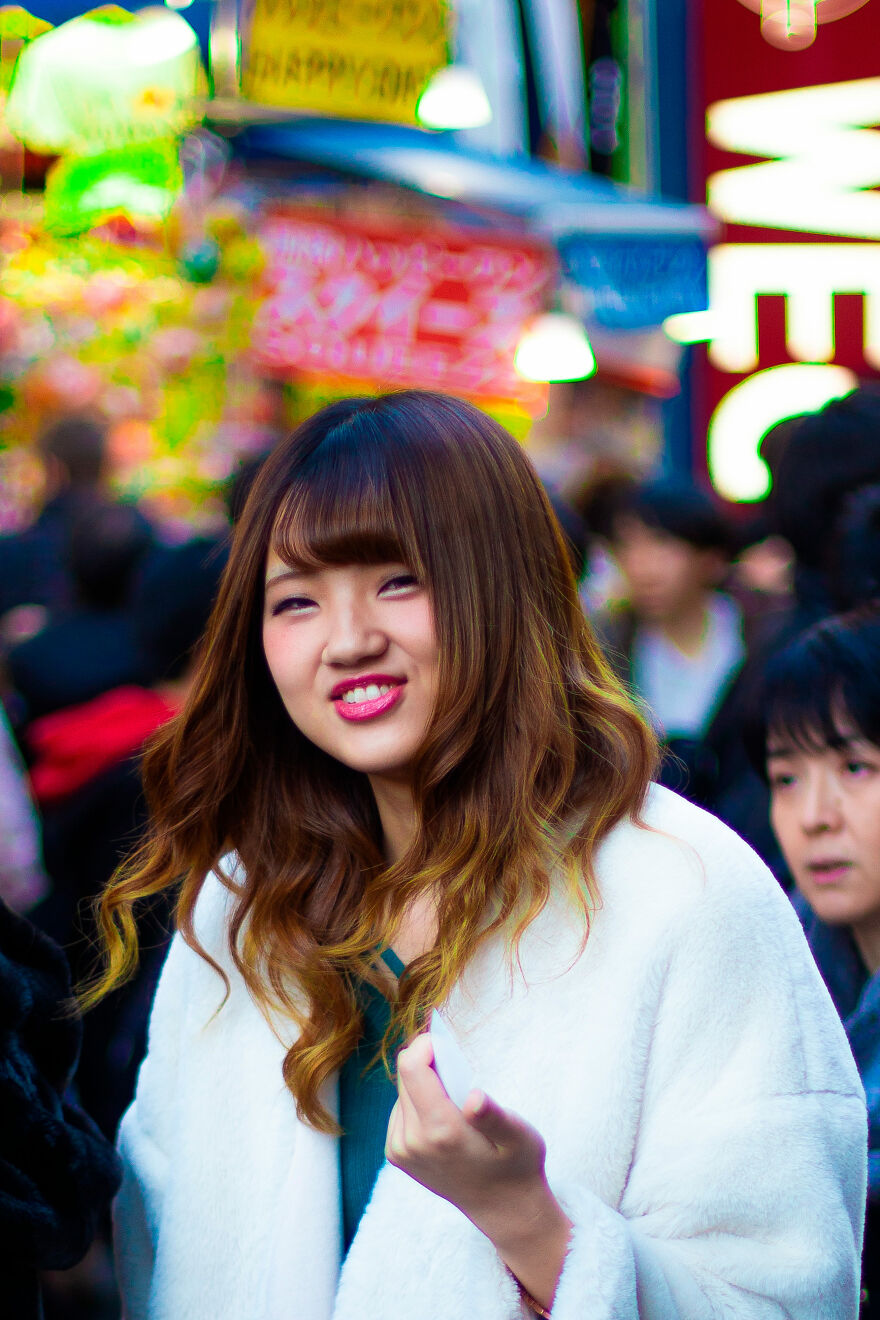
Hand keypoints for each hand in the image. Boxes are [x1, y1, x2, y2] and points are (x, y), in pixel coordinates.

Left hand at [385, 1033, 571, 1307]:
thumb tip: (473, 1097)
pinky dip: (419, 1103)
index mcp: (440, 1131)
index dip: (427, 1045)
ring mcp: (400, 1150)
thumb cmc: (516, 1166)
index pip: (411, 1066)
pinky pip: (401, 1110)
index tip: (449, 1045)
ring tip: (455, 1103)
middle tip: (461, 1077)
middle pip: (406, 1075)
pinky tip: (443, 1118)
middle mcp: (412, 1142)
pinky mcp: (397, 1155)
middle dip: (430, 1064)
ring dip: (425, 1085)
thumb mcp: (518, 1137)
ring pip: (402, 1091)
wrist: (503, 1209)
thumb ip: (494, 1116)